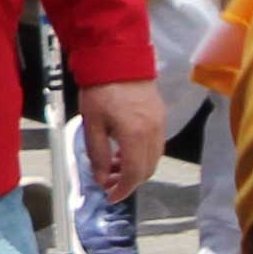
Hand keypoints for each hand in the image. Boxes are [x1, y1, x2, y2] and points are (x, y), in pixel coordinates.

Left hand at [74, 78, 165, 202]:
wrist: (118, 57)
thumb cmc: (100, 89)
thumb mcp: (92, 123)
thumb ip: (98, 154)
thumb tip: (102, 179)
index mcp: (135, 135)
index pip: (134, 174)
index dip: (123, 190)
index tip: (110, 196)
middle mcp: (153, 132)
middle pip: (147, 169)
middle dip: (129, 181)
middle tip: (108, 182)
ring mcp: (160, 123)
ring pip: (154, 158)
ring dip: (136, 168)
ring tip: (113, 165)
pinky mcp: (160, 116)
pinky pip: (156, 145)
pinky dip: (142, 154)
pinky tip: (124, 149)